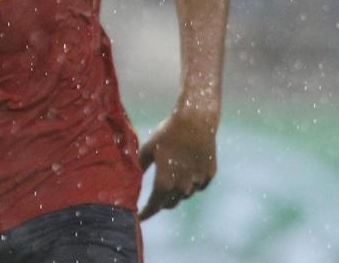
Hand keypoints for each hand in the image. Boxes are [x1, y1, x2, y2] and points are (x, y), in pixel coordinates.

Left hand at [138, 103, 218, 219]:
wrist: (195, 122)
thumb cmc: (167, 133)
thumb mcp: (148, 149)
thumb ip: (139, 167)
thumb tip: (130, 178)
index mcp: (165, 182)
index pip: (154, 205)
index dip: (146, 213)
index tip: (139, 217)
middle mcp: (183, 187)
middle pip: (170, 203)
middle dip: (160, 203)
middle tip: (153, 199)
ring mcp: (198, 182)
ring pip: (184, 195)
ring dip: (176, 192)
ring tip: (169, 178)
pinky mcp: (209, 175)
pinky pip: (197, 185)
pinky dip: (190, 183)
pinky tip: (185, 171)